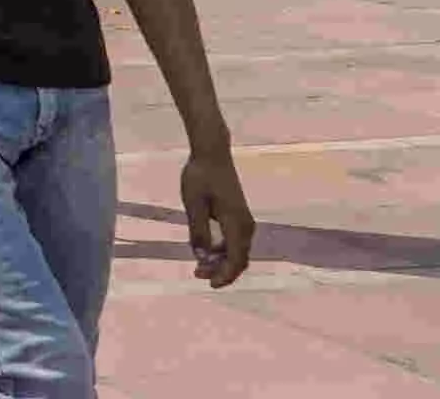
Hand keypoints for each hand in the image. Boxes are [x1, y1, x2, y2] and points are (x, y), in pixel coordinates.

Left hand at [181, 144, 253, 285]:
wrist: (212, 154)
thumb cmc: (200, 176)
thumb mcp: (193, 204)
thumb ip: (198, 232)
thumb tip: (201, 257)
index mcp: (236, 223)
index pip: (236, 259)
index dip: (225, 275)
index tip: (210, 284)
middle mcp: (246, 226)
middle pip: (239, 259)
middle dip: (221, 271)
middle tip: (198, 275)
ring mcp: (244, 221)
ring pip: (237, 251)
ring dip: (221, 261)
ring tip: (199, 266)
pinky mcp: (239, 217)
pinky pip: (234, 242)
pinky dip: (222, 250)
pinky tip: (205, 251)